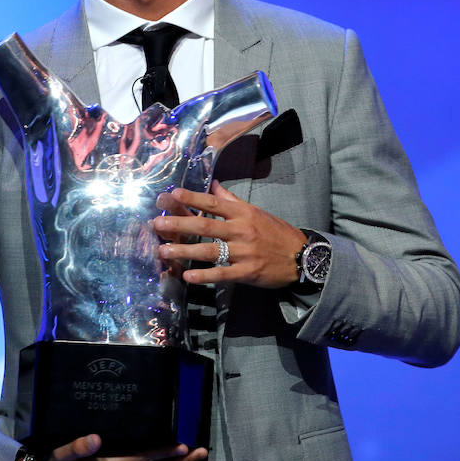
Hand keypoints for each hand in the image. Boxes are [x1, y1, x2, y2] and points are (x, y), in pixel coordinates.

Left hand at [154, 181, 305, 288]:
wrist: (302, 257)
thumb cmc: (276, 232)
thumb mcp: (256, 212)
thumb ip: (232, 200)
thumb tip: (214, 184)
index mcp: (243, 213)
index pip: (213, 202)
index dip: (192, 198)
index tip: (172, 194)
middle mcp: (241, 230)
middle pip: (205, 225)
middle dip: (179, 224)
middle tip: (158, 224)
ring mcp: (243, 252)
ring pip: (209, 250)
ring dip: (184, 251)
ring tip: (164, 250)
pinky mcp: (246, 272)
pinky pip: (221, 274)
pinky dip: (204, 275)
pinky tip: (187, 276)